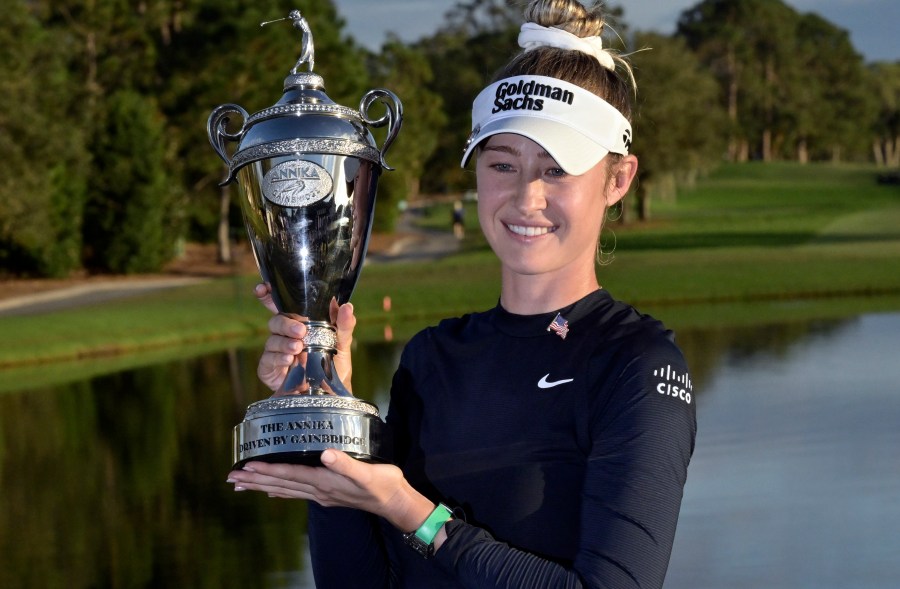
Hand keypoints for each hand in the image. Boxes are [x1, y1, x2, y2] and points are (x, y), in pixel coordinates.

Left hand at [227, 450, 435, 533]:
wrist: (394, 502)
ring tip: (243, 485)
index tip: (246, 467)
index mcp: (324, 482)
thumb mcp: (367, 472)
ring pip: (286, 489)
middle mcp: (318, 490)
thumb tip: (325, 453)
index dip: (267, 470)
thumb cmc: (383, 484)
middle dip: (256, 480)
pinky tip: (274, 491)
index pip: (289, 475)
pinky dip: (281, 490)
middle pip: (281, 484)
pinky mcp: (328, 494)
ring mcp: (322, 494)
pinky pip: (297, 492)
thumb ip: (345, 464)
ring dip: (263, 486)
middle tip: (231, 478)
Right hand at [254, 284, 355, 391]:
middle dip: (286, 324)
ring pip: (271, 340)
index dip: (268, 294)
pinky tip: (288, 361)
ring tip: (298, 348)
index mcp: (300, 324)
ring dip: (284, 343)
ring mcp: (277, 353)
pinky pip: (267, 360)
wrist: (332, 396)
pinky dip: (277, 358)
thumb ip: (345, 326)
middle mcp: (286, 336)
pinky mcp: (270, 370)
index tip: (263, 289)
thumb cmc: (335, 368)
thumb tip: (347, 307)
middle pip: (276, 321)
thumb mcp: (343, 345)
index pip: (280, 305)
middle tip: (301, 331)